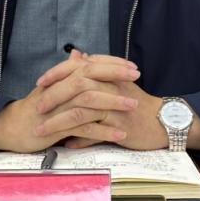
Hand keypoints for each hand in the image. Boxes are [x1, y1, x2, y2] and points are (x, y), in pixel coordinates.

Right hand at [0, 51, 140, 151]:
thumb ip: (68, 72)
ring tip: (133, 106)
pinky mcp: (57, 127)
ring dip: (113, 103)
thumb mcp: (53, 87)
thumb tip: (80, 54)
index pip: (90, 64)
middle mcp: (60, 88)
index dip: (112, 64)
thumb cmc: (36, 108)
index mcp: (61, 78)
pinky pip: (84, 127)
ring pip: (88, 100)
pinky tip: (120, 134)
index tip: (132, 67)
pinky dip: (103, 131)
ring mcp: (58, 107)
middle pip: (90, 76)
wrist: (12, 128)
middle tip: (137, 78)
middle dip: (115, 76)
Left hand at [39, 52, 199, 151]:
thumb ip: (93, 70)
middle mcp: (109, 86)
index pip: (76, 68)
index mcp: (107, 74)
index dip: (56, 74)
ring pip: (81, 111)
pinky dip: (79, 138)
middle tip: (36, 107)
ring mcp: (114, 106)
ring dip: (58, 121)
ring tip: (42, 131)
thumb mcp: (114, 83)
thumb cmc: (135, 104)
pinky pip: (94, 132)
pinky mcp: (119, 125)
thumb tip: (75, 56)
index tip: (39, 83)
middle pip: (75, 87)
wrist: (162, 121)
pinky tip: (67, 144)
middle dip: (53, 97)